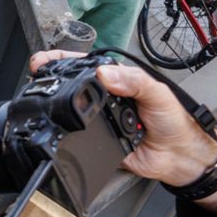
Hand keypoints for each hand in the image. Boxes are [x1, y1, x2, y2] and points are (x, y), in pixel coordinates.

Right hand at [28, 51, 216, 186]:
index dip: (62, 60)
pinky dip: (69, 133)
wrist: (178, 155)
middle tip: (38, 77)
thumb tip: (104, 74)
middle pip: (70, 86)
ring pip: (70, 111)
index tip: (45, 61)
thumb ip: (134, 80)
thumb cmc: (173, 120)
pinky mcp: (94, 140)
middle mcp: (104, 98)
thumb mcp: (157, 92)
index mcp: (117, 80)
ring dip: (58, 107)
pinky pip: (76, 136)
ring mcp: (97, 119)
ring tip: (46, 99)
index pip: (85, 65)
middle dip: (51, 81)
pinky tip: (65, 127)